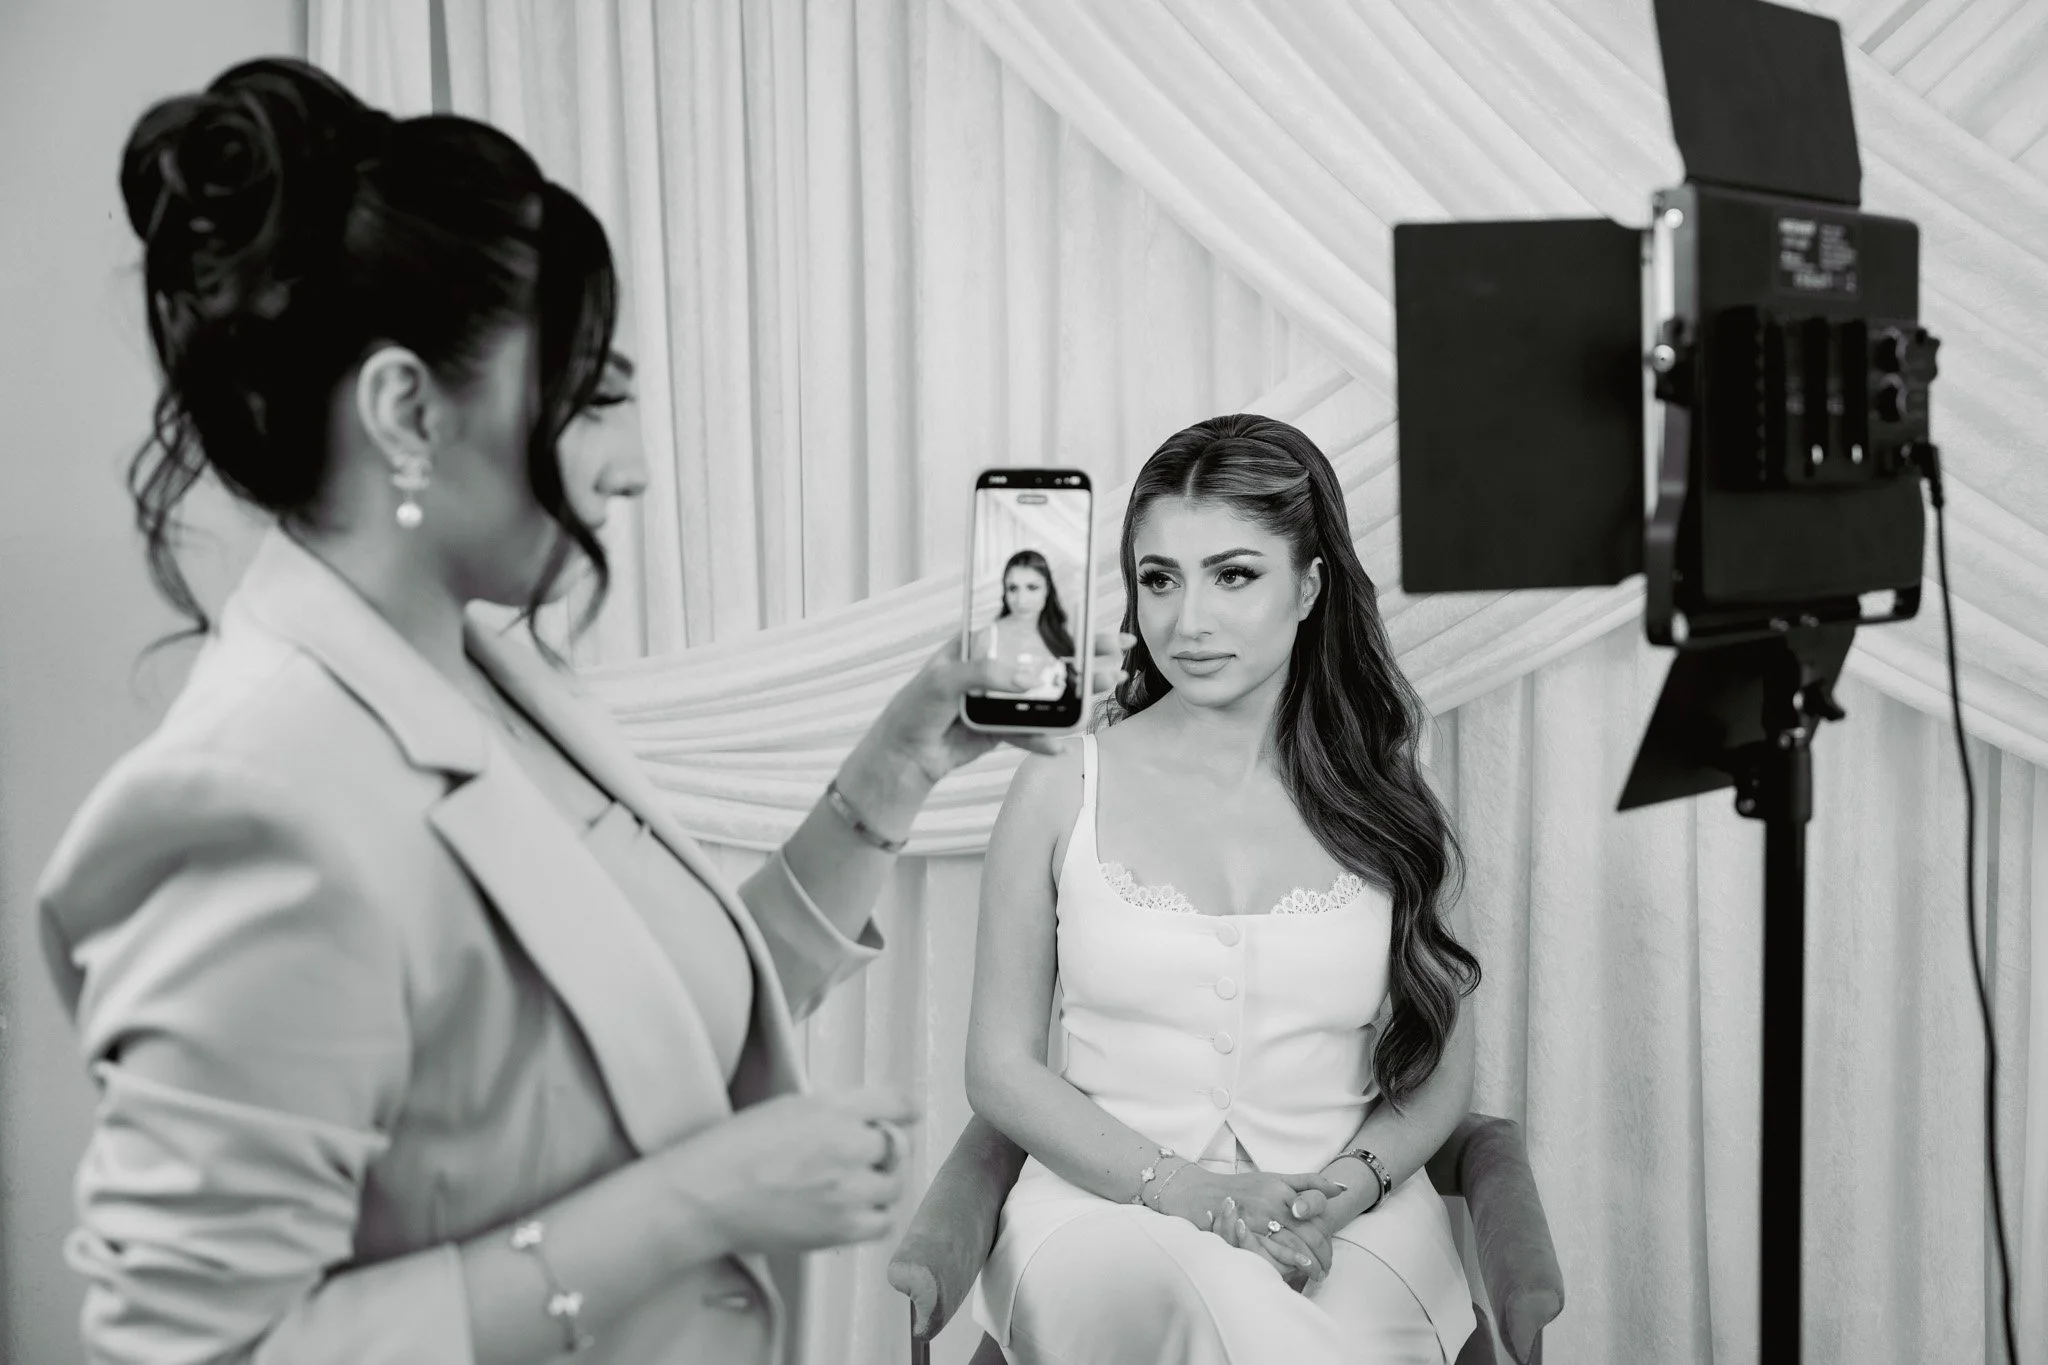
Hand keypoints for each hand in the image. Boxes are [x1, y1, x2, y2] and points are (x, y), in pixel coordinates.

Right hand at [659, 1089, 919, 1257]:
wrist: (704, 1196)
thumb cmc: (732, 1151)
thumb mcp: (786, 1108)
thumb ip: (833, 1111)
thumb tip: (866, 1121)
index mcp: (832, 1107)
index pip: (896, 1102)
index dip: (905, 1110)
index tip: (908, 1115)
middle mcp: (847, 1144)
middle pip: (897, 1147)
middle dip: (884, 1151)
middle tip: (863, 1158)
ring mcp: (847, 1188)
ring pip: (893, 1185)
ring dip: (880, 1184)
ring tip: (852, 1186)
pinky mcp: (841, 1227)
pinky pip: (882, 1222)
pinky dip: (874, 1217)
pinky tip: (852, 1211)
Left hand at [868, 629, 1133, 782]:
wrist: (905, 756)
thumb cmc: (915, 707)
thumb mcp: (943, 680)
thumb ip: (984, 675)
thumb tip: (1026, 680)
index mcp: (982, 644)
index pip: (1028, 627)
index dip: (1062, 623)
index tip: (1094, 624)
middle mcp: (997, 668)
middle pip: (1048, 659)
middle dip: (1085, 658)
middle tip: (1118, 656)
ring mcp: (1003, 698)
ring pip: (1047, 695)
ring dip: (1077, 695)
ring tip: (1105, 691)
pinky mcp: (1003, 727)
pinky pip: (1031, 731)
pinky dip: (1044, 739)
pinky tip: (1057, 746)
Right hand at [1160, 1169, 1345, 1287]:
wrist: (1200, 1193)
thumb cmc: (1242, 1188)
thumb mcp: (1276, 1178)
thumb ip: (1309, 1182)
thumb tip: (1343, 1188)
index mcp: (1282, 1190)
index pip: (1315, 1216)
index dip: (1327, 1237)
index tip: (1330, 1252)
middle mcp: (1272, 1203)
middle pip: (1309, 1233)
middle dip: (1322, 1255)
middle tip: (1327, 1270)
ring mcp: (1259, 1218)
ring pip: (1294, 1244)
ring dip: (1309, 1264)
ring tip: (1317, 1275)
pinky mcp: (1245, 1232)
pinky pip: (1271, 1251)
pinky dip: (1287, 1262)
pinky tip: (1296, 1272)